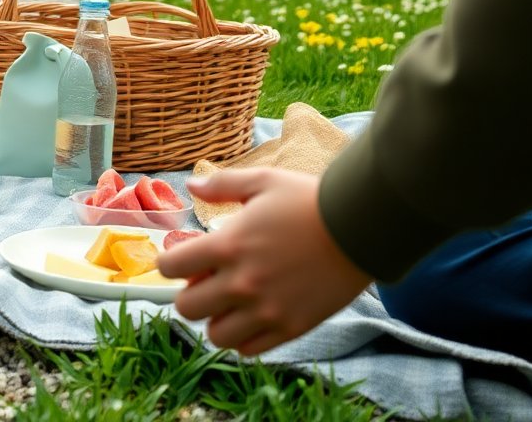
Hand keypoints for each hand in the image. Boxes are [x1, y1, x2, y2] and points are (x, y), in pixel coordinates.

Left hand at [158, 169, 371, 355]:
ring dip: (216, 318)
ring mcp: (266, 310)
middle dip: (191, 293)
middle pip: (186, 308)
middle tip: (211, 281)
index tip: (188, 258)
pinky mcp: (290, 328)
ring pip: (215, 335)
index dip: (173, 262)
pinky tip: (254, 315)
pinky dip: (244, 336)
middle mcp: (241, 283)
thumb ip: (222, 184)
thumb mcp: (262, 181)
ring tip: (233, 301)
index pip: (170, 267)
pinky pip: (249, 349)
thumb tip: (191, 185)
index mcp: (227, 246)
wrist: (361, 227)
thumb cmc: (309, 200)